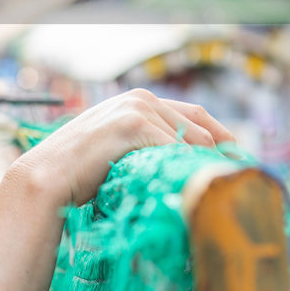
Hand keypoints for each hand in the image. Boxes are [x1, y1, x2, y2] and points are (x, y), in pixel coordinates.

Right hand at [16, 89, 233, 207]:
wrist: (49, 176)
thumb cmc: (82, 172)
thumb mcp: (122, 151)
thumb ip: (149, 148)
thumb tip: (184, 170)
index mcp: (140, 100)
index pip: (197, 114)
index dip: (223, 136)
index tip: (239, 159)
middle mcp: (141, 98)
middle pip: (201, 127)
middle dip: (221, 155)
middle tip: (236, 182)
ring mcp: (137, 108)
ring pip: (191, 140)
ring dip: (203, 167)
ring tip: (216, 192)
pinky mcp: (132, 125)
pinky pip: (172, 150)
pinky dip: (182, 170)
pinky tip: (190, 189)